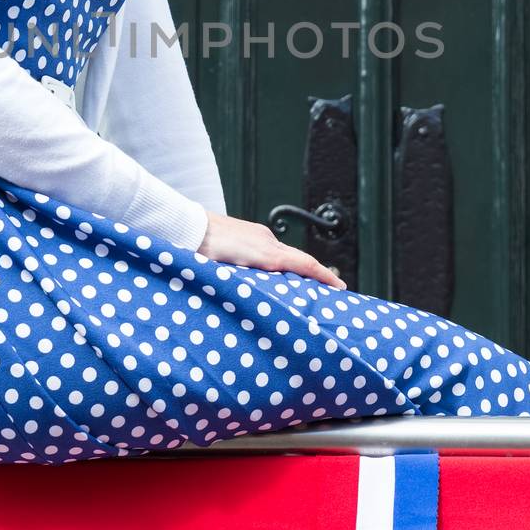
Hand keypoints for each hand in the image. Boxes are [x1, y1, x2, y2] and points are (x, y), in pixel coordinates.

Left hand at [195, 210, 347, 288]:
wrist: (188, 228)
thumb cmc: (203, 253)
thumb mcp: (230, 274)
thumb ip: (250, 286)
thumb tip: (265, 301)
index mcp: (267, 252)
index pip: (305, 264)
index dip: (324, 276)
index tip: (341, 287)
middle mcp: (268, 241)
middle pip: (300, 259)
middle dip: (316, 274)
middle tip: (330, 289)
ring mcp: (259, 235)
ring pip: (285, 255)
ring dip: (297, 269)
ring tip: (304, 286)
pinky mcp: (250, 233)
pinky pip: (273, 249)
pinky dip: (281, 262)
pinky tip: (273, 272)